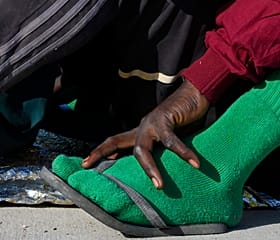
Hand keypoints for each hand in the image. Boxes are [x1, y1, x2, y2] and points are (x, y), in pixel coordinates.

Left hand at [81, 79, 211, 189]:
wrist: (195, 94)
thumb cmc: (182, 120)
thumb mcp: (167, 140)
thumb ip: (159, 152)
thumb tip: (156, 174)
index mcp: (139, 132)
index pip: (114, 142)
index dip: (99, 152)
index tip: (84, 163)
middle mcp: (142, 127)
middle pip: (118, 141)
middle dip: (102, 154)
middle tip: (91, 167)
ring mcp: (152, 122)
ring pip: (142, 149)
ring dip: (151, 169)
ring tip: (159, 186)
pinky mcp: (166, 119)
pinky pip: (172, 141)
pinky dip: (184, 153)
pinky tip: (195, 163)